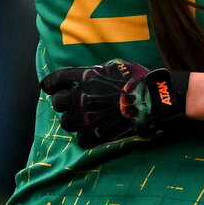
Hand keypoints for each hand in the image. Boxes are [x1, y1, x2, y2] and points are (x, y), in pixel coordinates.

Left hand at [40, 59, 189, 147]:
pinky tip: (93, 130)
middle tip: (71, 103)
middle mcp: (81, 97)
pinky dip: (85, 136)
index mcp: (84, 77)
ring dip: (72, 119)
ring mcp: (87, 118)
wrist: (154, 100)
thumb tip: (85, 75)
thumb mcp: (115, 65)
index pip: (55, 80)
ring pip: (66, 123)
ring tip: (82, 117)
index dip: (50, 84)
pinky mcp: (96, 135)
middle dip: (62, 102)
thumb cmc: (138, 79)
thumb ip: (95, 71)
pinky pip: (80, 139)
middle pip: (57, 103)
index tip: (49, 87)